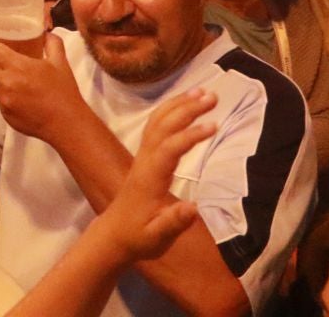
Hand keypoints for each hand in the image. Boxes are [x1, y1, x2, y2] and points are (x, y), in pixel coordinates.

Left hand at [0, 28, 83, 141]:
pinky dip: (5, 96)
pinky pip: (0, 101)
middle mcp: (6, 84)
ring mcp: (4, 101)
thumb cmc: (64, 92)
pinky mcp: (5, 116)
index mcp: (18, 67)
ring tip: (7, 77)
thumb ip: (52, 44)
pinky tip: (19, 97)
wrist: (66, 124)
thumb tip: (47, 32)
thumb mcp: (61, 63)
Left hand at [89, 90, 217, 264]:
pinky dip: (171, 110)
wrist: (115, 233)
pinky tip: (186, 103)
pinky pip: (157, 126)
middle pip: (164, 127)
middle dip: (187, 109)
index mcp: (149, 178)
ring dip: (180, 104)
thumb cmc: (138, 237)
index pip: (169, 150)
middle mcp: (145, 161)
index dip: (189, 136)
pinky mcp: (146, 156)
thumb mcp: (156, 237)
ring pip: (159, 122)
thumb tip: (194, 207)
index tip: (214, 126)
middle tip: (213, 96)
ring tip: (205, 92)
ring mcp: (144, 156)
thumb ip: (173, 223)